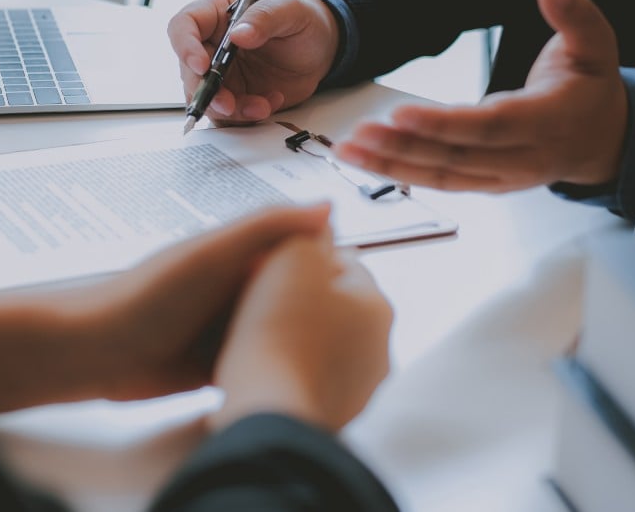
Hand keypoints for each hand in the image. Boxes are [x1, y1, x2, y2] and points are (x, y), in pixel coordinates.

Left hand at [0, 203, 334, 414]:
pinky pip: (259, 362)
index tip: (363, 280)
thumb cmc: (146, 297)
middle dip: (322, 309)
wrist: (96, 354)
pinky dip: (278, 368)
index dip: (331, 263)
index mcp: (240, 252)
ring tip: (344, 357)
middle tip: (363, 328)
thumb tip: (328, 207)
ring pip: (281, 331)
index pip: (300, 250)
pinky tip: (304, 379)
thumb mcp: (213, 253)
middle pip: (295, 294)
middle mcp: (237, 286)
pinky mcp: (219, 362)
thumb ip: (267, 227)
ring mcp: (227, 325)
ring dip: (303, 343)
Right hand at [167, 0, 339, 124]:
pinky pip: (228, 115)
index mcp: (216, 13)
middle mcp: (212, 44)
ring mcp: (222, 74)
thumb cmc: (301, 20)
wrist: (319, 49)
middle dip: (206, 91)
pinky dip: (246, 116)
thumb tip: (239, 34)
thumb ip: (264, 18)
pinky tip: (269, 103)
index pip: (184, 26)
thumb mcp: (290, 10)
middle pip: (189, 70)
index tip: (202, 65)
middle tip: (228, 104)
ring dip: (230, 109)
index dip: (185, 46)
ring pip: (207, 98)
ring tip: (262, 105)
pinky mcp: (234, 96)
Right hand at [209, 229, 392, 432]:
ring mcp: (359, 387)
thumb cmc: (279, 335)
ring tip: (256, 334)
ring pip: (323, 343)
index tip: (273, 263)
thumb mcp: (292, 256)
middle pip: (335, 305)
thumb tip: (320, 220)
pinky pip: (309, 378)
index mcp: (378, 305)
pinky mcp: (334, 414)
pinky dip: (290, 370)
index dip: (302, 256)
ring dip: (296, 336)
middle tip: (262, 297)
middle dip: (302, 298)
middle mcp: (379, 348)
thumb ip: (308, 229)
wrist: (266, 409)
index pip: (344, 262)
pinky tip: (262, 367)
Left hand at [335, 0, 627, 190]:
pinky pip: (441, 183)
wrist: (602, 140)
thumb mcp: (596, 43)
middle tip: (358, 133)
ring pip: (442, 176)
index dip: (444, 124)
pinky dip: (402, 174)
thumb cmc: (591, 87)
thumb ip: (574, 13)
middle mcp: (524, 158)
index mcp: (549, 122)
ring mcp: (504, 178)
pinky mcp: (487, 185)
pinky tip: (368, 161)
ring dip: (391, 165)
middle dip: (403, 147)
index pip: (490, 126)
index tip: (400, 113)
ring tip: (348, 149)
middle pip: (456, 157)